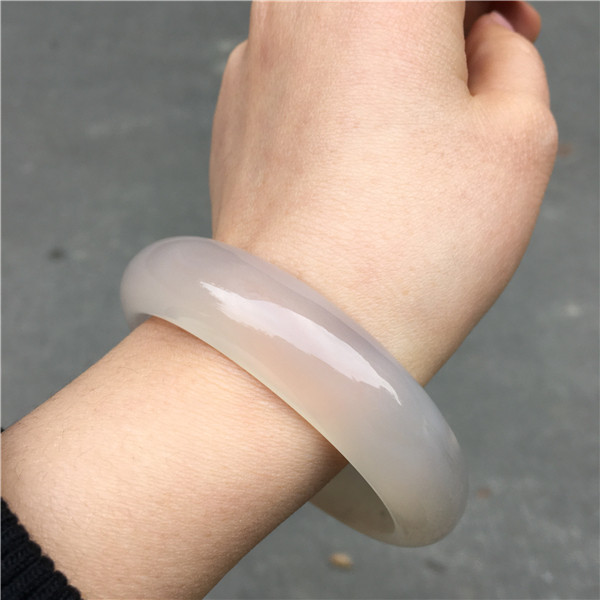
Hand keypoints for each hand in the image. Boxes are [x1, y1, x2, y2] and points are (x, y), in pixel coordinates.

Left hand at [210, 1, 556, 383]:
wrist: (308, 328)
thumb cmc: (415, 246)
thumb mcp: (518, 138)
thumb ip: (513, 59)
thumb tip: (485, 40)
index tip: (511, 30)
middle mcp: (301, 9)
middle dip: (436, 20)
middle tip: (474, 67)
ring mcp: (254, 61)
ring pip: (337, 23)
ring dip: (386, 50)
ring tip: (415, 121)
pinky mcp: (234, 115)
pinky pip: (298, 72)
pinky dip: (335, 91)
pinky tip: (357, 158)